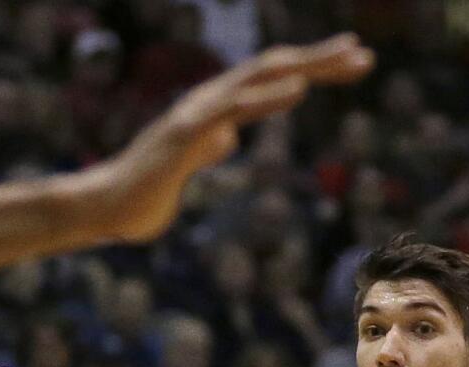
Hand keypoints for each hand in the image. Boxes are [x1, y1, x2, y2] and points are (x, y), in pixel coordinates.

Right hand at [99, 34, 374, 241]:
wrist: (104, 209)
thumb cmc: (143, 194)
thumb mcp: (187, 167)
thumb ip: (207, 148)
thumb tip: (227, 136)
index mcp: (210, 110)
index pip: (266, 80)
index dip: (308, 67)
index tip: (348, 62)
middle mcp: (206, 102)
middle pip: (271, 69)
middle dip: (320, 59)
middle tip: (364, 54)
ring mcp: (195, 115)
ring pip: (259, 78)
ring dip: (307, 66)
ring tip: (348, 59)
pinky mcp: (185, 134)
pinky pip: (233, 107)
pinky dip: (268, 96)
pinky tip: (299, 87)